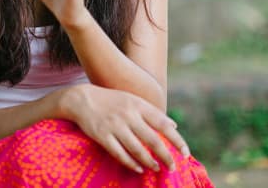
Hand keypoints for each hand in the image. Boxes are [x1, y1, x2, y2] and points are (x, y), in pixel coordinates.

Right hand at [62, 84, 189, 173]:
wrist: (82, 99)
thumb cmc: (111, 101)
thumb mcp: (133, 100)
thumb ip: (152, 112)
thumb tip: (174, 125)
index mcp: (138, 105)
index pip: (163, 124)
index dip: (176, 140)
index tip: (186, 153)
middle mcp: (128, 115)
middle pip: (152, 140)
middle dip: (165, 156)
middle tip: (173, 167)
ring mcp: (114, 126)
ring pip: (137, 149)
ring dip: (149, 162)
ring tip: (157, 168)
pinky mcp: (102, 136)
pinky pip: (119, 153)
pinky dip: (131, 163)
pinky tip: (139, 168)